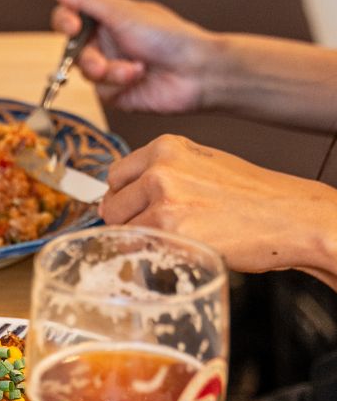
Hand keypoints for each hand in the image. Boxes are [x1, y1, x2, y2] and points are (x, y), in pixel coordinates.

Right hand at [43, 0, 216, 113]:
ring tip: (132, 69)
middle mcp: (105, 41)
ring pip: (84, 71)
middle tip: (99, 61)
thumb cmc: (167, 36)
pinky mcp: (113, 91)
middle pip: (72, 48)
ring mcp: (108, 67)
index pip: (69, 15)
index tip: (71, 26)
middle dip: (88, 56)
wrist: (194, 71)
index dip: (64, 21)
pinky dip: (117, 83)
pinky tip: (138, 76)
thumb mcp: (121, 13)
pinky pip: (99, 89)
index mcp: (107, 16)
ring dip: (108, 71)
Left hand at [100, 135, 336, 281]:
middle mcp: (160, 169)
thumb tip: (124, 194)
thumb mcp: (201, 166)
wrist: (289, 217)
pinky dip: (153, 253)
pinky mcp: (169, 229)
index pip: (115, 176)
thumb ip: (160, 174)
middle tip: (161, 227)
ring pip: (121, 230)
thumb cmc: (252, 197)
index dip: (124, 197)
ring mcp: (162, 199)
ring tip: (179, 235)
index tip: (136, 207)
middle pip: (110, 205)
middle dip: (128, 221)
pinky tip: (183, 246)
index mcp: (165, 148)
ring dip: (142, 240)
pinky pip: (137, 249)